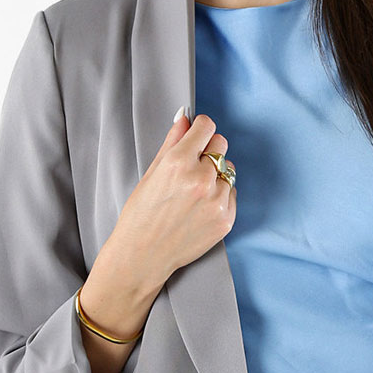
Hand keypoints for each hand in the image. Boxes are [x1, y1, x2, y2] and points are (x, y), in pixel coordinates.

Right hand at [109, 111, 236, 291]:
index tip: (196, 135)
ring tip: (195, 192)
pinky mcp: (226, 219)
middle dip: (208, 150)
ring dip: (216, 175)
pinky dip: (220, 196)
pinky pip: (231, 193)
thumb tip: (185, 117)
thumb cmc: (141, 215)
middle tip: (192, 167)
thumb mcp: (151, 173)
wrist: (143, 255)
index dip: (200, 130)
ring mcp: (216, 201)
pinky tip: (200, 207)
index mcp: (178, 163)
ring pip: (228, 170)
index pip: (206, 127)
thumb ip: (172, 142)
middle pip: (221, 145)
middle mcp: (201, 179)